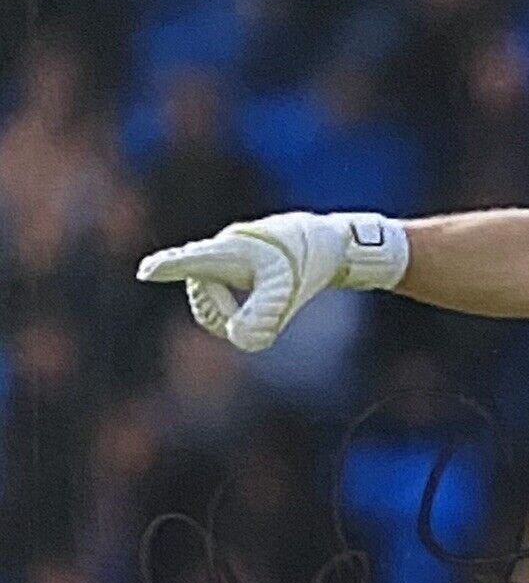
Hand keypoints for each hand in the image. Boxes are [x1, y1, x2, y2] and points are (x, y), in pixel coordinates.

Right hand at [137, 211, 408, 351]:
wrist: (328, 242)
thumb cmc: (305, 262)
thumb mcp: (286, 292)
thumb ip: (262, 317)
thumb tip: (239, 340)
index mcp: (230, 249)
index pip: (193, 261)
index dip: (169, 267)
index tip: (146, 270)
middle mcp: (222, 249)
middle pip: (201, 293)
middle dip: (219, 313)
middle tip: (244, 323)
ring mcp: (227, 255)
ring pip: (210, 295)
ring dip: (228, 311)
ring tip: (264, 304)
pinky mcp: (236, 263)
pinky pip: (220, 292)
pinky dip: (232, 307)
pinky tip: (243, 311)